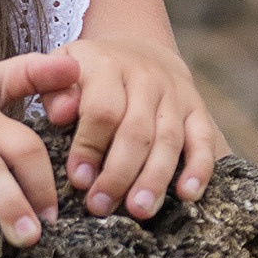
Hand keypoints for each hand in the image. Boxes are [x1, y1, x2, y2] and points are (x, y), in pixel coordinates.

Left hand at [0, 37, 225, 218]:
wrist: (135, 46)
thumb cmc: (88, 70)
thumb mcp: (61, 68)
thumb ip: (55, 91)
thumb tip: (59, 115)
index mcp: (107, 67)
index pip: (102, 110)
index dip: (89, 147)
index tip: (78, 180)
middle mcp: (145, 78)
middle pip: (136, 131)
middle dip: (118, 174)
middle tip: (101, 206)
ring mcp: (174, 94)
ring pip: (169, 140)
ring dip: (154, 179)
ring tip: (139, 210)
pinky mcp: (197, 108)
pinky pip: (203, 139)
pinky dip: (199, 168)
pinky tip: (188, 195)